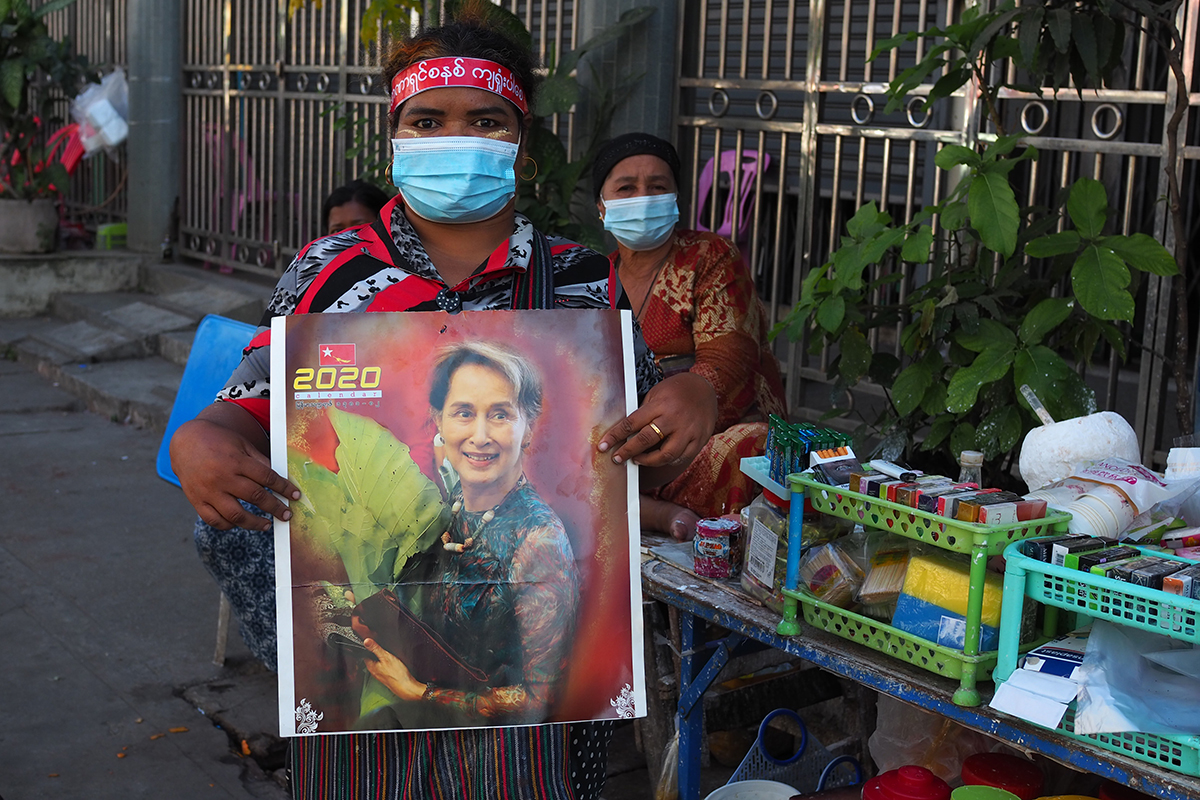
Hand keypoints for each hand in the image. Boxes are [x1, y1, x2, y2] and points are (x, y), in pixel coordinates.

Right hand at [169, 403, 299, 530]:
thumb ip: (260, 461)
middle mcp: (223, 478)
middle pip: (255, 497)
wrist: (185, 442)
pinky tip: (239, 523)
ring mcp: (208, 491)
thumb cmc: (219, 441)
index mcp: (236, 461)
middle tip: (287, 515)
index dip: (284, 488)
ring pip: (235, 515)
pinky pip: (214, 520)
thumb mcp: (242, 444)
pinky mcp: (197, 500)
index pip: (267, 478)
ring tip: (267, 525)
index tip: (295, 496)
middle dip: (275, 508)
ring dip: (254, 523)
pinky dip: (228, 525)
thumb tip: (280, 478)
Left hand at [363, 638, 426, 700]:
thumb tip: (366, 641)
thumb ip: (376, 648)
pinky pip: (383, 667)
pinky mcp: (387, 677)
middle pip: (371, 658)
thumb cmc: (397, 674)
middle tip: (380, 645)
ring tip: (386, 653)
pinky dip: (386, 663)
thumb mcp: (386, 657)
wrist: (406, 686)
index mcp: (371, 666)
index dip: (367, 647)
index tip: (371, 641)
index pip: (365, 654)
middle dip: (375, 652)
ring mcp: (380, 675)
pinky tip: (392, 661)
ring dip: (381, 658)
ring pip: (378, 663)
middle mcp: (374, 672)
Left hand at [599, 372, 717, 467]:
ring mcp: (688, 431)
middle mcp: (673, 418)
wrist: (705, 388)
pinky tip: (658, 460)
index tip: (603, 446)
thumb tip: (626, 432)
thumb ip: (644, 412)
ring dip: (647, 461)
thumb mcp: (656, 394)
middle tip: (617, 458)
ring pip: (665, 455)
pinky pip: (681, 458)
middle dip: (627, 451)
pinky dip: (667, 461)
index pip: (632, 423)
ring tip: (637, 460)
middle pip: (646, 440)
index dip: (615, 436)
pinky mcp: (699, 440)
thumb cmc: (676, 390)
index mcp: (660, 405)